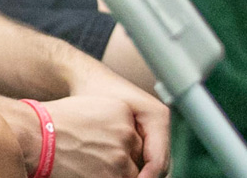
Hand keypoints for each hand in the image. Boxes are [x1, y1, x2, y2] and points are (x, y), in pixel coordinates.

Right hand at [38, 94, 148, 177]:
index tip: (103, 149)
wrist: (33, 134)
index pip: (133, 135)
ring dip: (113, 172)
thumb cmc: (50, 122)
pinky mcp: (116, 175)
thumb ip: (108, 124)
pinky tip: (87, 171)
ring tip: (88, 165)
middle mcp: (127, 131)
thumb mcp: (85, 109)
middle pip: (135, 154)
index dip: (119, 146)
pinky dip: (105, 176)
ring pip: (131, 172)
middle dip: (118, 160)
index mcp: (122, 111)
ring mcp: (122, 155)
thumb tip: (115, 145)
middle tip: (94, 157)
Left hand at [62, 62, 169, 177]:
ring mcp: (154, 130)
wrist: (85, 77)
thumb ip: (120, 140)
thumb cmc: (91, 92)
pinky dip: (134, 168)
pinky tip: (118, 172)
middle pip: (160, 165)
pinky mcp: (145, 135)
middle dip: (144, 176)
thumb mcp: (105, 115)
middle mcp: (161, 124)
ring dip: (139, 173)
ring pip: (152, 164)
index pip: (159, 159)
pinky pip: (144, 158)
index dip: (147, 177)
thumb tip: (126, 165)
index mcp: (157, 116)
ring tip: (118, 177)